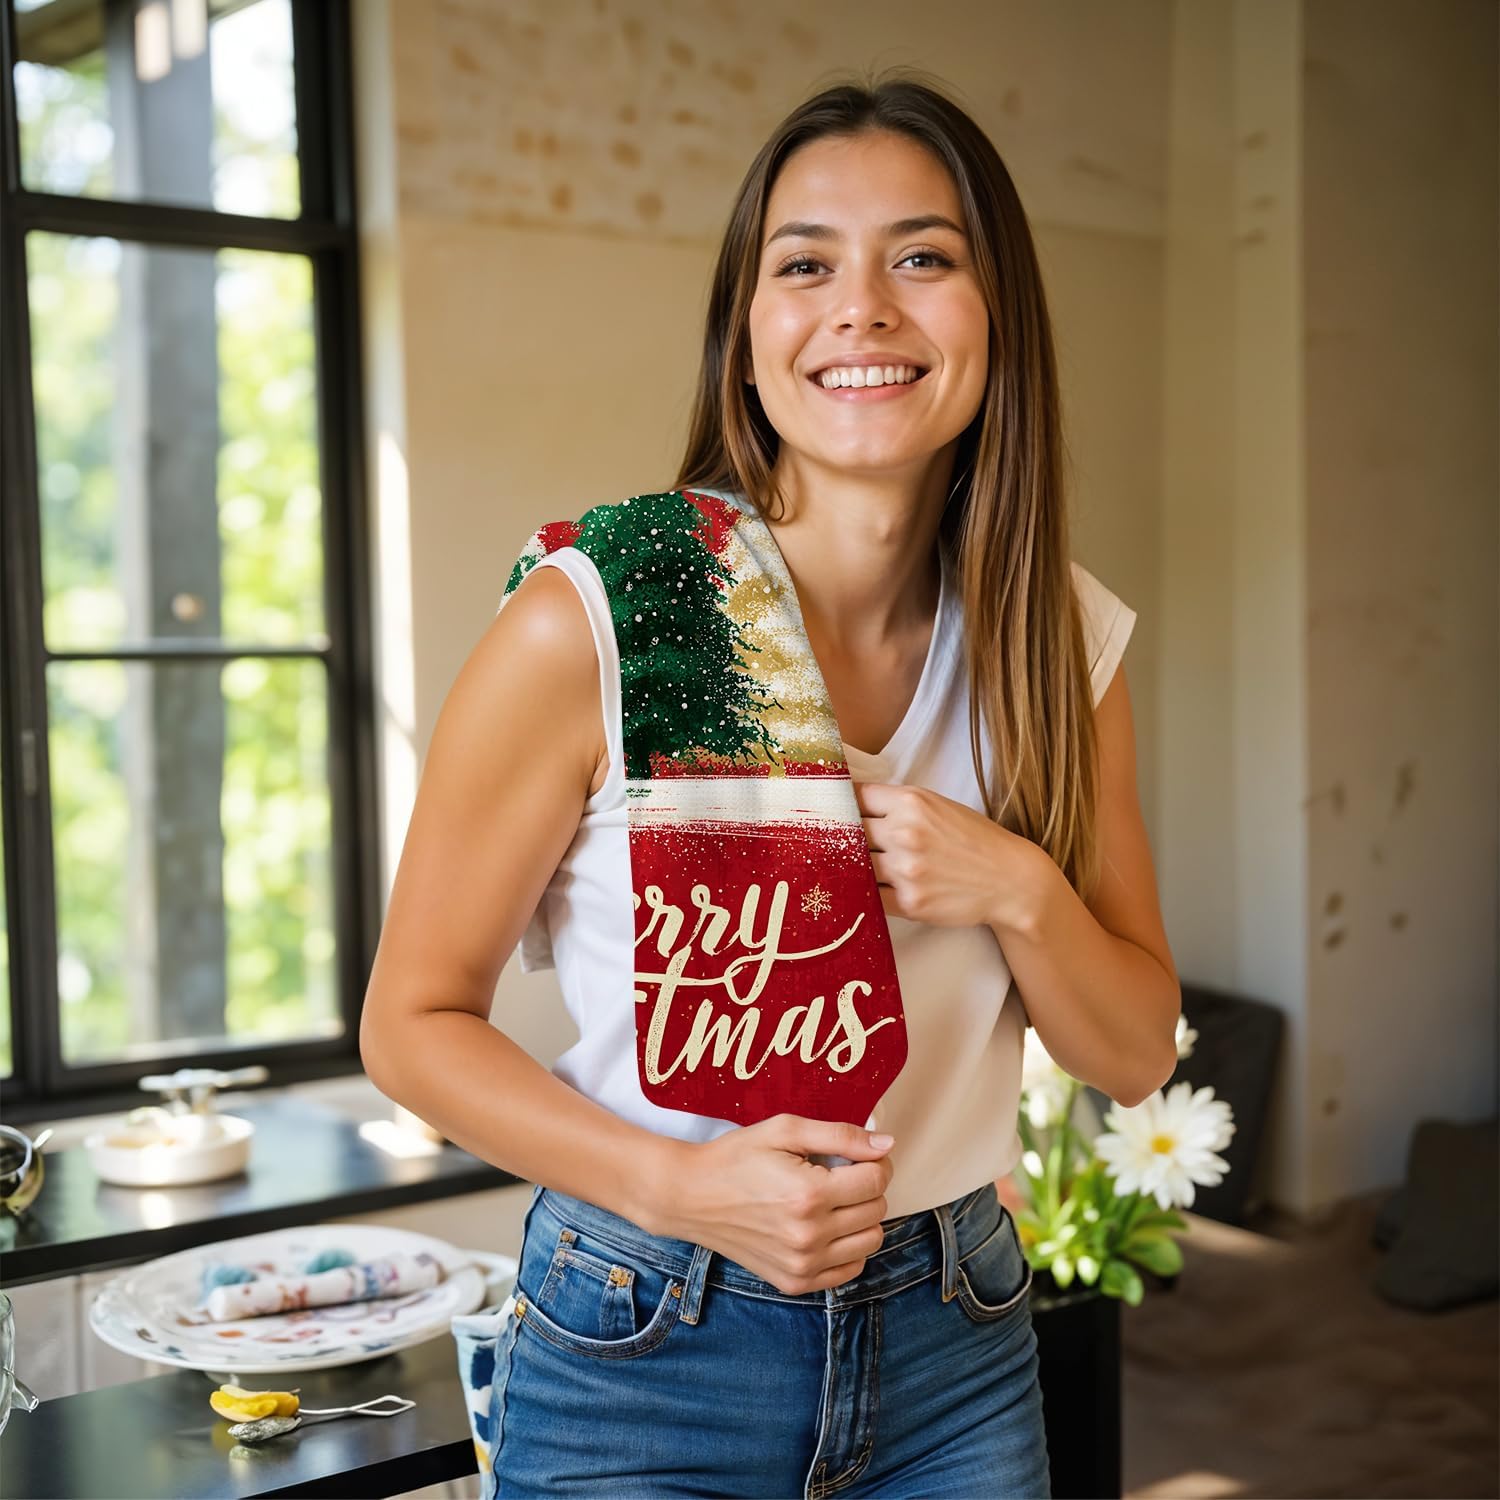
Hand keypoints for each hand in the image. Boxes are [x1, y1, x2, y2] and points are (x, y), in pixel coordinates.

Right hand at [657, 1115, 894, 1294]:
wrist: (691, 1196)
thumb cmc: (736, 1157)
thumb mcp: (785, 1130)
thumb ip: (841, 1135)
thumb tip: (886, 1144)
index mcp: (809, 1195)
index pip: (876, 1180)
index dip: (875, 1161)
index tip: (860, 1154)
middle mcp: (809, 1236)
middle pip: (876, 1210)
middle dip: (867, 1186)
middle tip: (840, 1173)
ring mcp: (802, 1264)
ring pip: (870, 1241)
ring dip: (861, 1217)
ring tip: (834, 1200)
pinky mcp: (794, 1282)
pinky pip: (850, 1270)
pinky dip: (848, 1247)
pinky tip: (826, 1226)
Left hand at [853, 780, 1043, 931]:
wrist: (1010, 881)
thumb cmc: (975, 841)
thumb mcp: (939, 806)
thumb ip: (899, 805)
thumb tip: (854, 806)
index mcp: (912, 802)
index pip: (855, 796)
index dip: (840, 803)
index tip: (831, 810)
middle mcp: (905, 833)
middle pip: (848, 832)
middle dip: (843, 838)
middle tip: (834, 843)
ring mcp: (906, 870)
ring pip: (855, 866)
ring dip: (854, 868)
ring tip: (856, 868)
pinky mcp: (909, 903)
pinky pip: (869, 897)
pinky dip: (866, 895)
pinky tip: (870, 890)